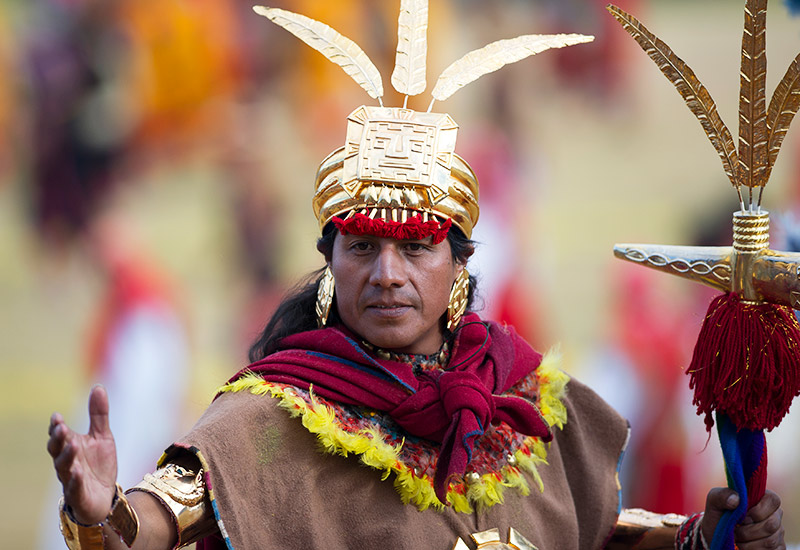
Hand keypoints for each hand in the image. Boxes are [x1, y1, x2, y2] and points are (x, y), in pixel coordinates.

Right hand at [47, 385, 117, 523]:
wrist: (106, 497)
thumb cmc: (99, 465)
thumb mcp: (102, 436)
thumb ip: (98, 414)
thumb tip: (98, 386)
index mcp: (70, 447)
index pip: (59, 435)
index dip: (56, 427)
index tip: (57, 417)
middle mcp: (67, 462)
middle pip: (57, 450)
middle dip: (58, 439)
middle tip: (61, 428)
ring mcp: (71, 479)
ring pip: (63, 468)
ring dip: (66, 457)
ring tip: (72, 445)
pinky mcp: (79, 494)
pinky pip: (74, 488)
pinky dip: (74, 480)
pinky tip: (77, 472)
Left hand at [701, 488, 784, 548]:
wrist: (717, 535)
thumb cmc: (718, 515)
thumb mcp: (714, 501)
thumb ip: (722, 495)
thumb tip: (736, 499)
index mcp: (762, 499)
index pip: (773, 500)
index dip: (758, 510)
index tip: (742, 518)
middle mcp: (774, 515)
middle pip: (772, 524)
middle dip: (748, 531)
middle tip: (736, 531)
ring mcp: (778, 532)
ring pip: (770, 541)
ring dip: (748, 543)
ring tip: (737, 538)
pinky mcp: (778, 547)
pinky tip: (744, 546)